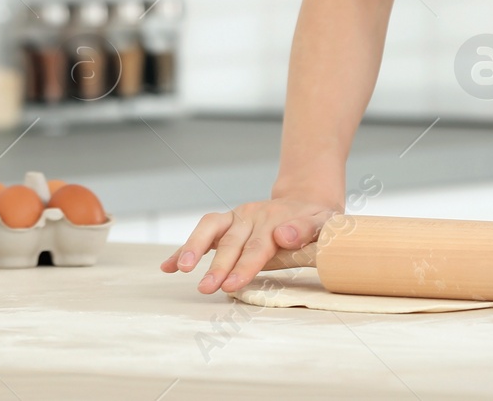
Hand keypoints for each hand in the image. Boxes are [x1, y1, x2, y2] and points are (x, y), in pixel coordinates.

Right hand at [159, 197, 339, 294]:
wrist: (306, 202)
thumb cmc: (316, 221)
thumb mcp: (324, 223)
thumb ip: (306, 230)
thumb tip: (285, 235)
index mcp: (274, 220)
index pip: (257, 247)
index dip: (244, 267)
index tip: (232, 285)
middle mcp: (251, 217)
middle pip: (231, 242)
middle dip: (217, 267)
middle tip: (206, 288)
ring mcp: (236, 218)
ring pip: (210, 228)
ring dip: (194, 248)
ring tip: (181, 269)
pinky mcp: (226, 224)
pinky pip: (203, 233)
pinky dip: (184, 249)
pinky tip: (168, 266)